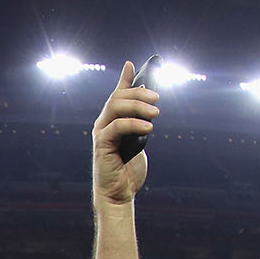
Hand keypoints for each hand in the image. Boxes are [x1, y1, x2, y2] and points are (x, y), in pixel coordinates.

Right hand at [91, 59, 158, 206]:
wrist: (119, 194)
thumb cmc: (128, 170)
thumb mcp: (140, 142)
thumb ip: (141, 123)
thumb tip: (151, 107)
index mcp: (111, 122)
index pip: (117, 94)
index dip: (124, 78)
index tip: (132, 64)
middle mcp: (103, 124)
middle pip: (118, 96)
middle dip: (139, 92)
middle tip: (158, 97)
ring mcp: (101, 133)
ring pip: (116, 106)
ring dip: (138, 105)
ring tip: (156, 112)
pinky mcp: (102, 145)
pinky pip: (117, 126)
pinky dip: (134, 123)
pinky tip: (149, 128)